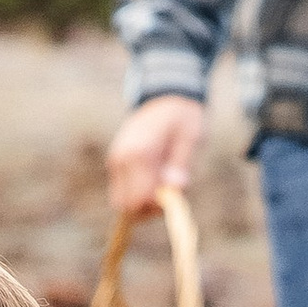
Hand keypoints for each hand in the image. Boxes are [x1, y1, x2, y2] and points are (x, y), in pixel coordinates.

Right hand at [105, 94, 205, 219]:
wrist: (167, 97)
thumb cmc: (182, 117)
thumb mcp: (191, 137)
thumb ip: (182, 163)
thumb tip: (175, 186)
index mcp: (139, 152)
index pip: (139, 199)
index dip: (157, 206)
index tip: (174, 197)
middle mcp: (122, 158)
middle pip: (126, 206)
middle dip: (147, 209)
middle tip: (169, 196)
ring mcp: (116, 160)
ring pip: (122, 202)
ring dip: (142, 203)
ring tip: (163, 186)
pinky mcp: (117, 163)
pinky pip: (123, 191)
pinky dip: (138, 194)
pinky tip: (155, 179)